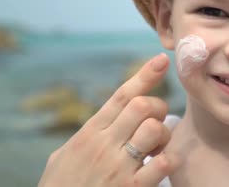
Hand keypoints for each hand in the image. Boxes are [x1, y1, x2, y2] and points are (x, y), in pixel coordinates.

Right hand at [38, 53, 176, 186]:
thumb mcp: (62, 158)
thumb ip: (84, 138)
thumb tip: (98, 126)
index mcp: (89, 133)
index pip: (121, 96)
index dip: (144, 75)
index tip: (162, 61)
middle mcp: (103, 145)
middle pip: (142, 106)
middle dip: (157, 107)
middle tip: (157, 121)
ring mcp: (117, 167)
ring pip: (154, 130)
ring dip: (164, 135)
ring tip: (158, 147)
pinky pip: (161, 165)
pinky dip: (167, 161)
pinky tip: (161, 166)